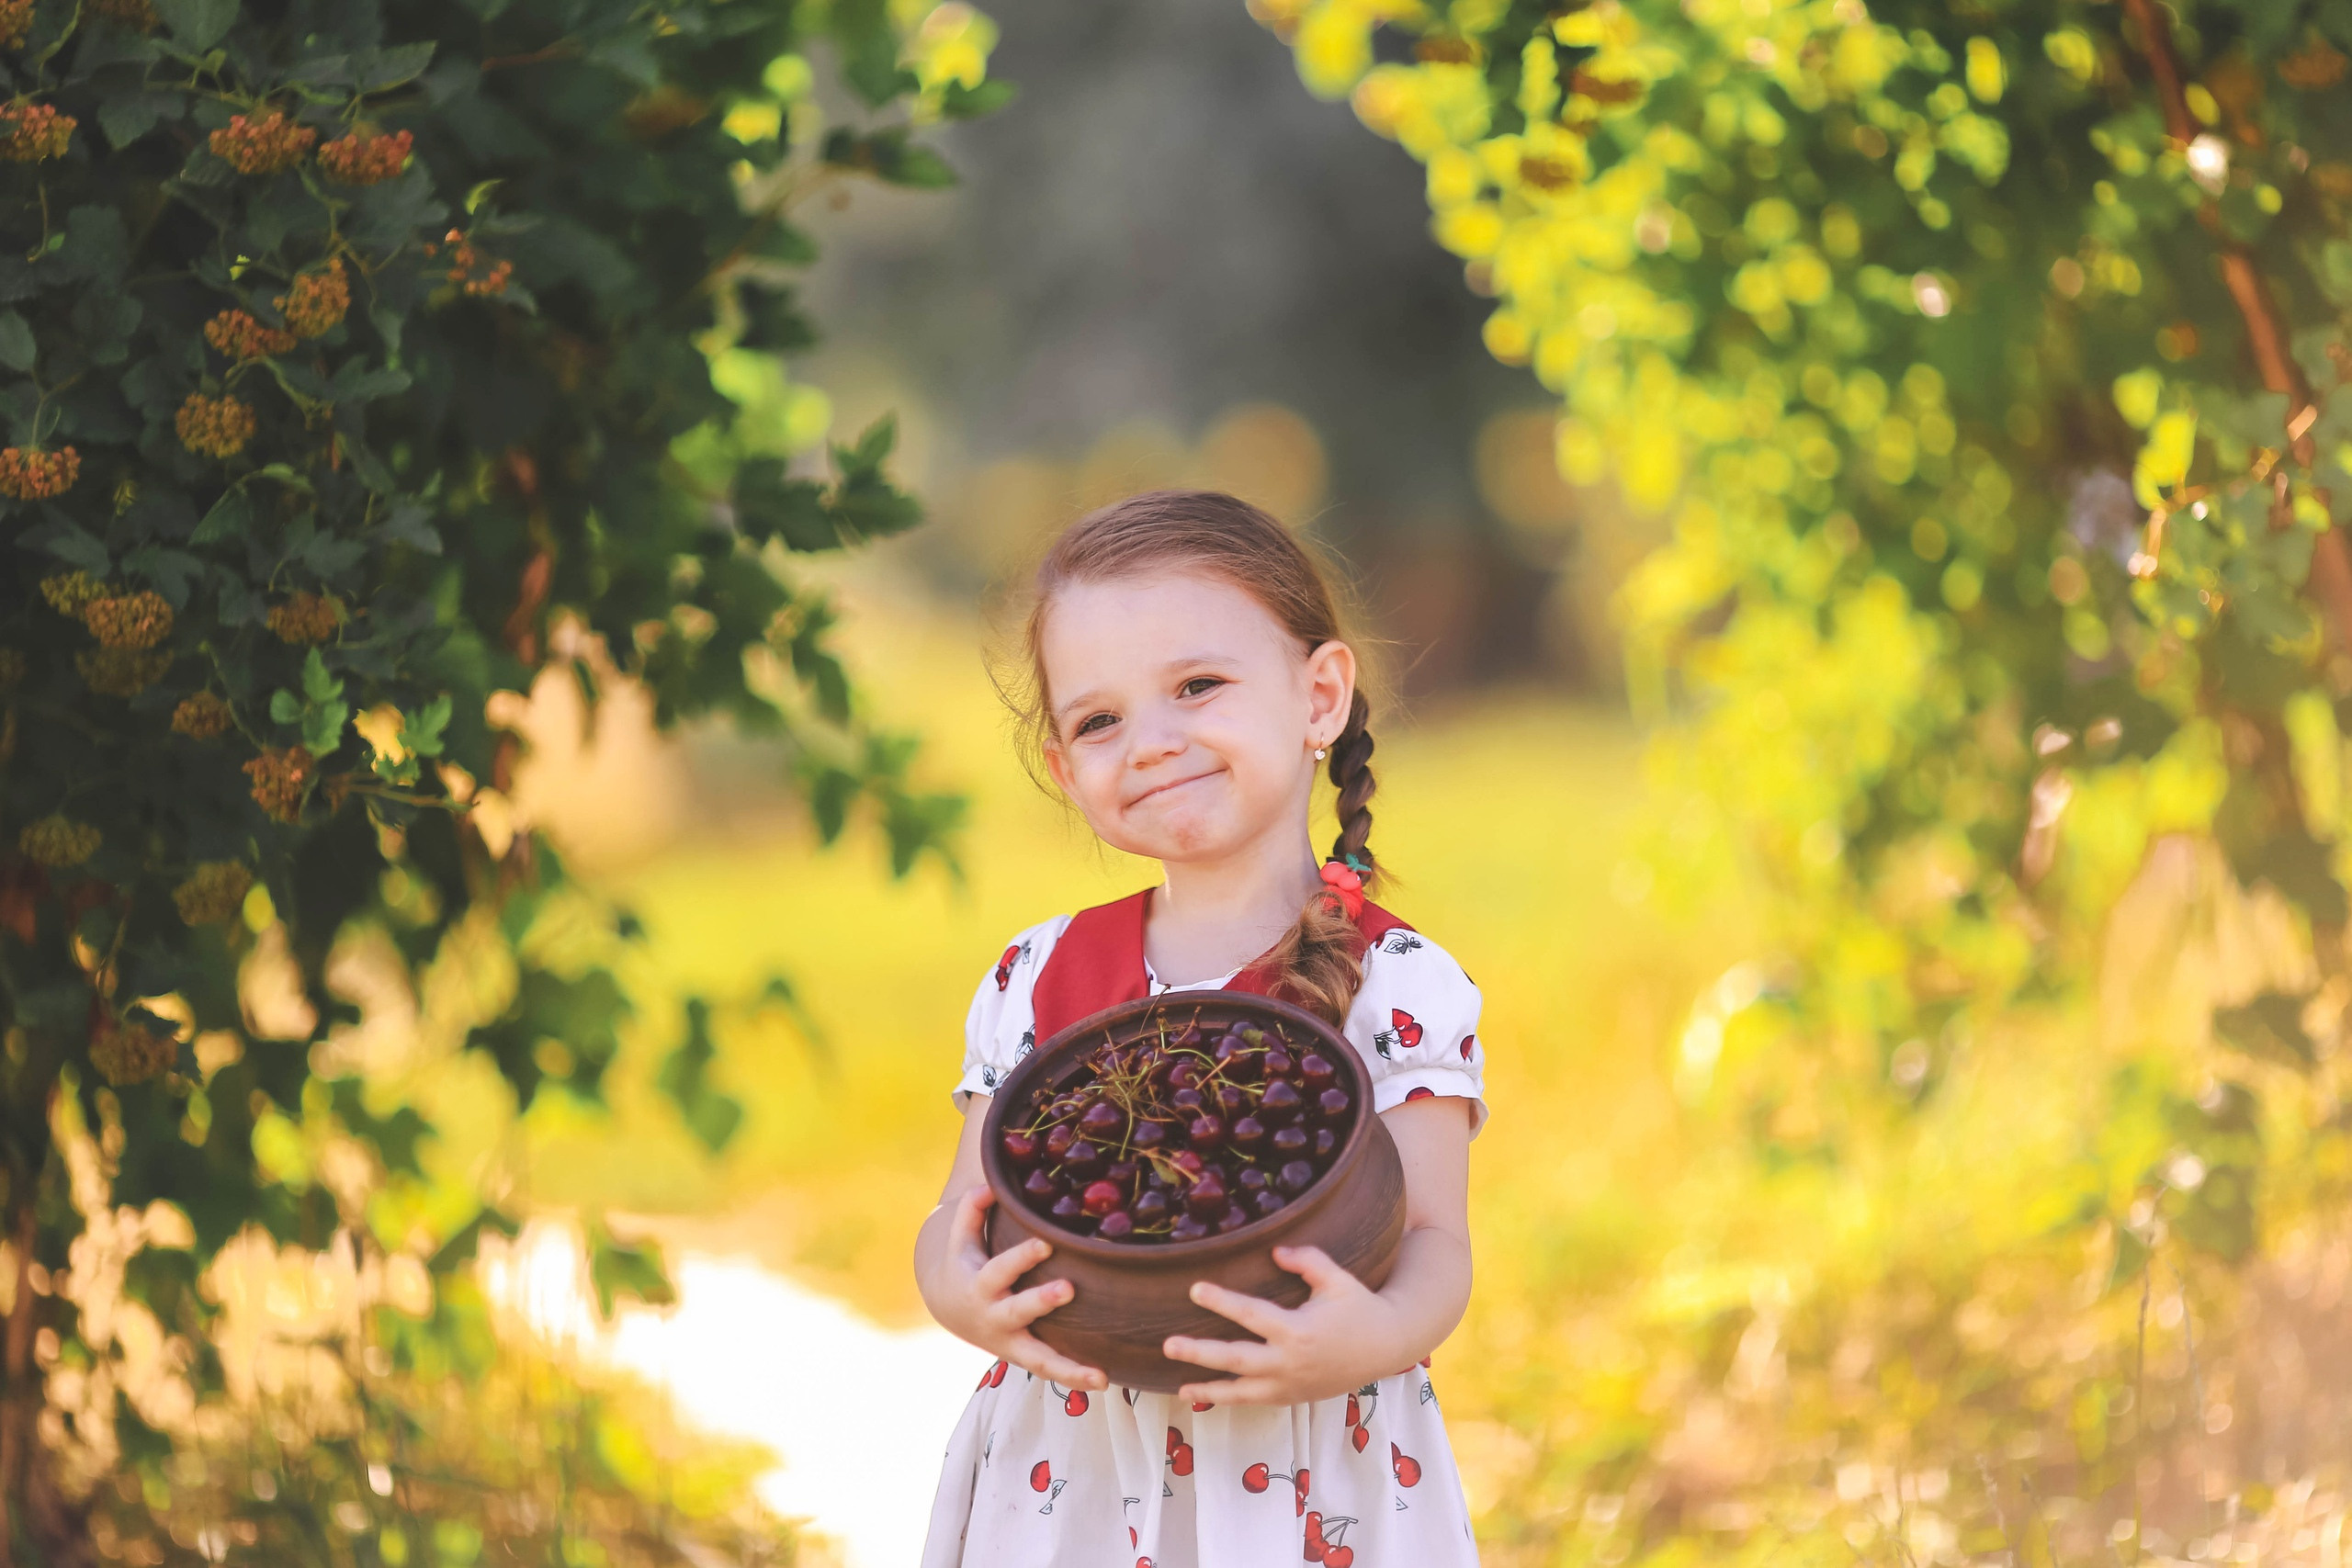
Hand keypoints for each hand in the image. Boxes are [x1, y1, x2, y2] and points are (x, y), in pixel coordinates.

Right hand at [933, 1185, 1106, 1389]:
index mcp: (979, 1286)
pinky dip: (1074, 1377)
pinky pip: (1049, 1371)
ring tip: (1099, 1374)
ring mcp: (1010, 1342)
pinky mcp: (1025, 1357)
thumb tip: (989, 1185)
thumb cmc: (967, 1263)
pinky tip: (1104, 1382)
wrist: (951, 1309)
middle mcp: (994, 1317)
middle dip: (1040, 1301)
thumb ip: (972, 1211)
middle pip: (1017, 1311)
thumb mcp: (961, 1238)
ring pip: (1037, 1359)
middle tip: (1068, 1288)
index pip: (1000, 1269)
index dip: (1021, 1257)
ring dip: (1067, 1367)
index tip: (1046, 1242)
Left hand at [1162, 1245, 1402, 1405]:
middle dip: (1201, 1352)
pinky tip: (1202, 1395)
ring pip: (1241, 1391)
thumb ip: (1308, 1261)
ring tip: (1178, 1386)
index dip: (1222, 1301)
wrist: (1387, 1347)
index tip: (1195, 1288)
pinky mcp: (1291, 1397)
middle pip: (1237, 1359)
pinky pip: (1253, 1402)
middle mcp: (1290, 1362)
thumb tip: (1275, 1250)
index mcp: (1299, 1330)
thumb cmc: (1360, 1308)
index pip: (1252, 1314)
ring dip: (1208, 1387)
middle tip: (1169, 1344)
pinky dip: (1227, 1400)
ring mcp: (1289, 1385)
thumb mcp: (1338, 1279)